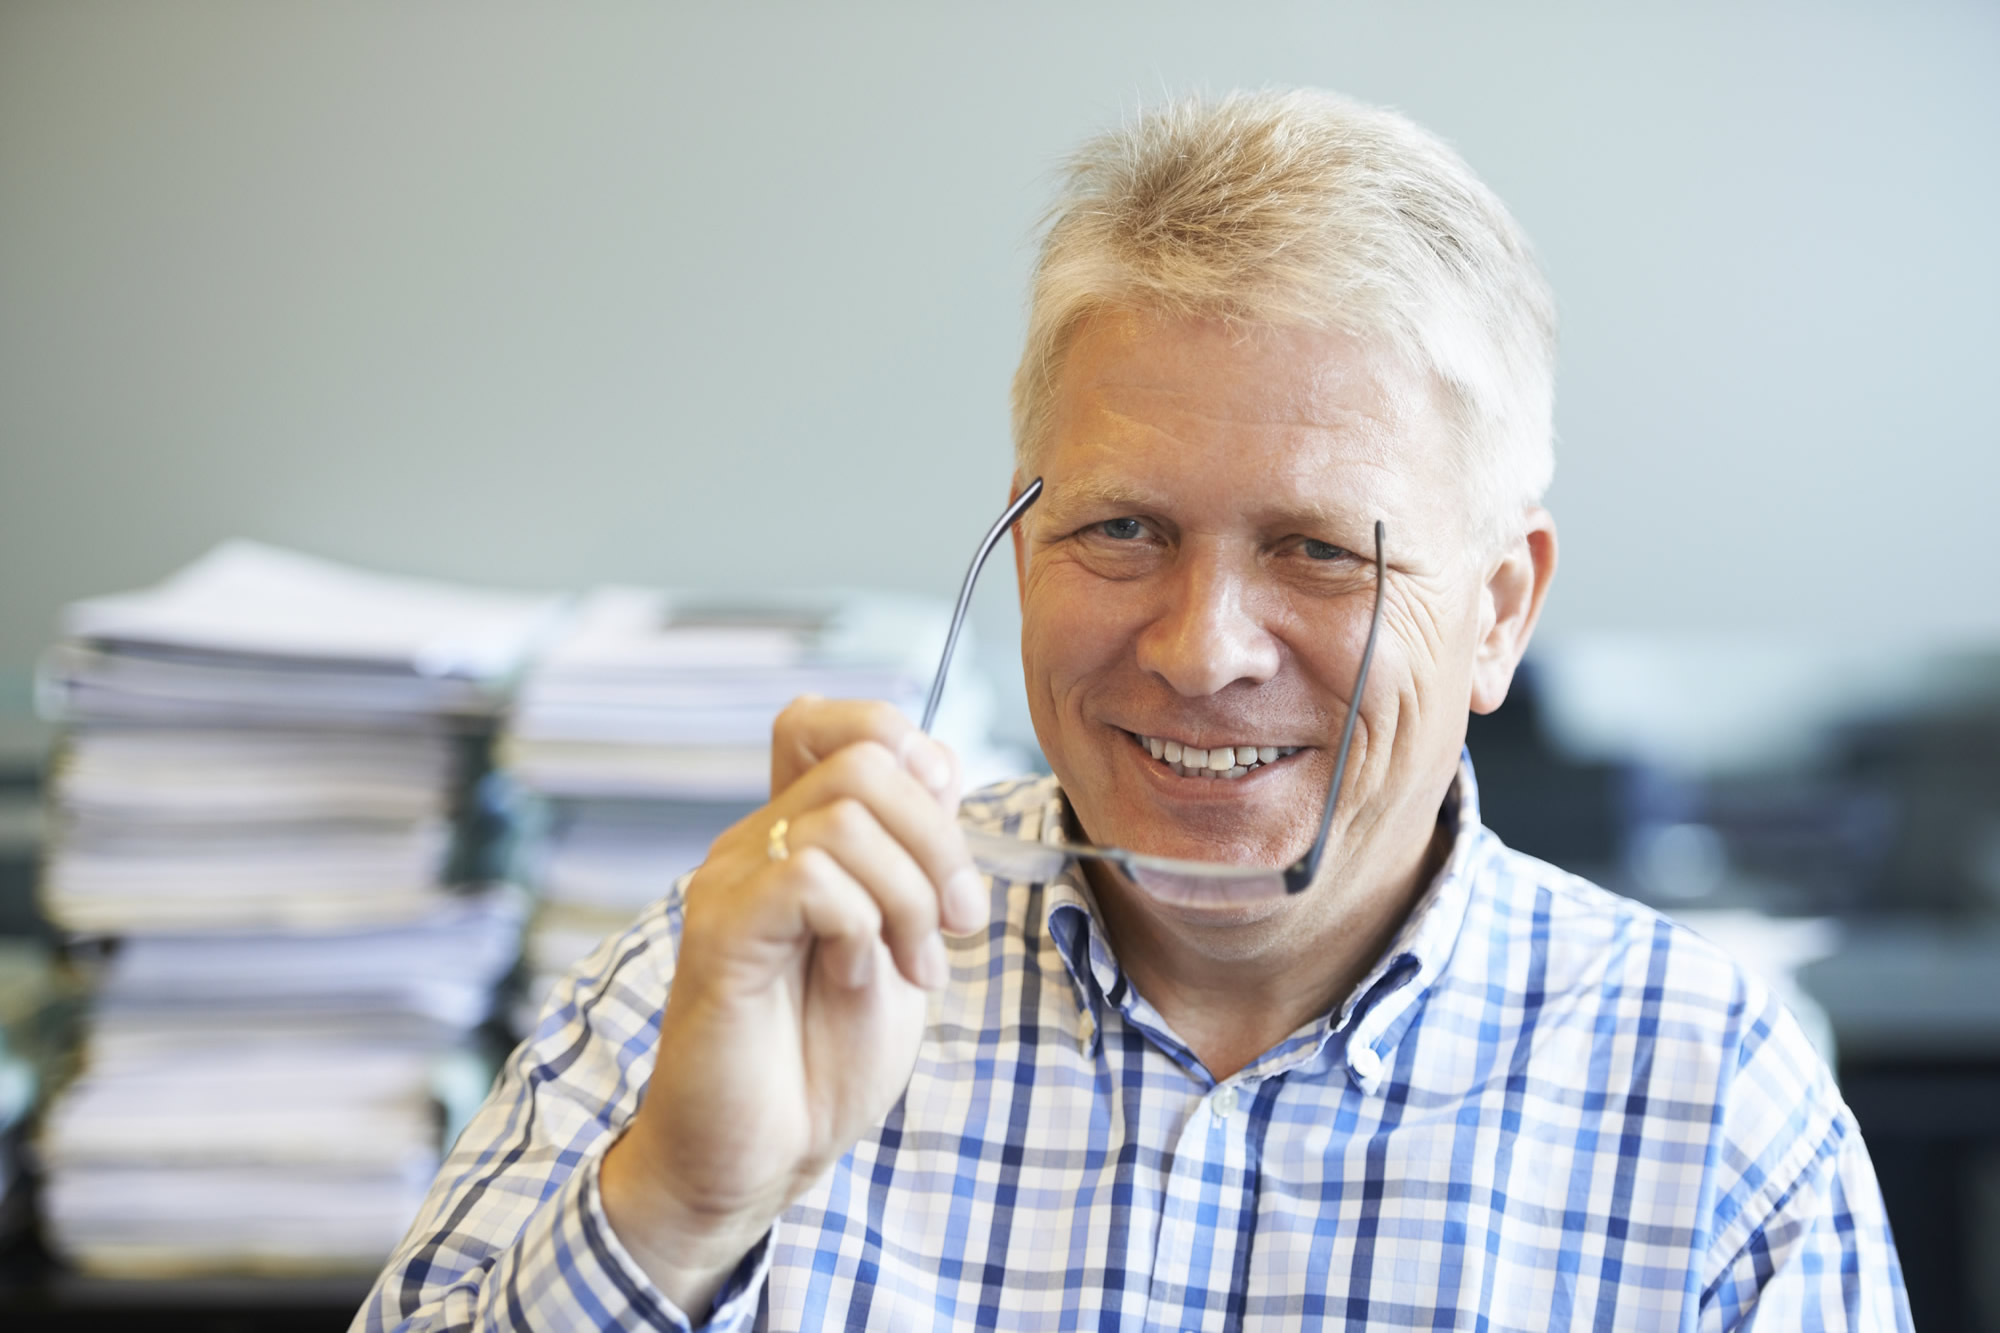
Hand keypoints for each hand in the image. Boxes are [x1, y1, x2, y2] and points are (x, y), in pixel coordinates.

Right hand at [599, 696, 984, 1316]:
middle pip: (867, 757)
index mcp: (802, 835)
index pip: (841, 723)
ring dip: (910, 896)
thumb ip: (915, 858)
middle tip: (955, 928)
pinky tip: (854, 978)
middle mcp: (760, 839)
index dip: (918, 760)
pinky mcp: (720, 930)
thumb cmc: (824, 1056)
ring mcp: (734, 879)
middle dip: (941, 841)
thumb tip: (937, 766)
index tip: (949, 861)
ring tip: (910, 969)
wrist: (761, 1153)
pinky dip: (860, 927)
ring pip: (848, 814)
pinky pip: (809, 876)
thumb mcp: (902, 941)